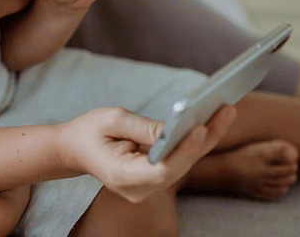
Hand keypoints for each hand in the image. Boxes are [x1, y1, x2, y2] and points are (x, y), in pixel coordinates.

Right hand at [62, 104, 236, 202]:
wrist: (73, 149)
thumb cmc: (89, 131)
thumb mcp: (111, 120)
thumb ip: (143, 127)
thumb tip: (175, 128)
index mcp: (123, 176)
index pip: (162, 168)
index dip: (184, 149)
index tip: (201, 127)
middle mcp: (139, 189)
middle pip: (180, 166)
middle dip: (205, 138)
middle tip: (226, 109)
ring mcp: (148, 188)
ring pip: (184, 164)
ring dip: (206, 138)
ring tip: (225, 110)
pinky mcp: (155, 179)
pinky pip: (180, 161)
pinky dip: (195, 141)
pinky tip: (211, 120)